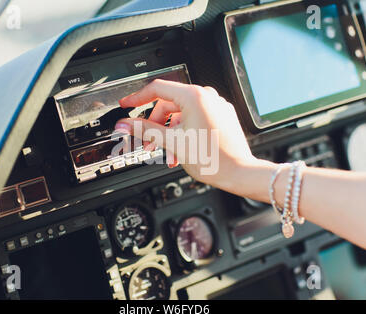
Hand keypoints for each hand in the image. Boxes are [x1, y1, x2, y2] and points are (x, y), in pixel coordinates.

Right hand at [115, 79, 259, 190]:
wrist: (239, 172)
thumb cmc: (214, 159)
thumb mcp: (172, 142)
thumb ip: (145, 130)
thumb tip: (125, 124)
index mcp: (194, 97)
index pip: (157, 89)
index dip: (137, 97)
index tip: (126, 105)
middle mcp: (207, 97)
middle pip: (168, 104)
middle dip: (155, 125)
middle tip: (147, 142)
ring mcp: (215, 106)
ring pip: (181, 114)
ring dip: (170, 133)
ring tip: (169, 154)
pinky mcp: (221, 116)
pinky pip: (195, 118)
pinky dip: (183, 132)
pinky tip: (181, 150)